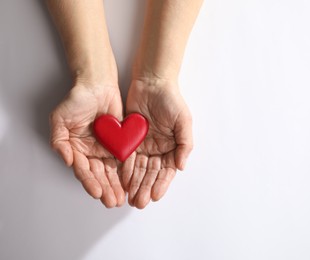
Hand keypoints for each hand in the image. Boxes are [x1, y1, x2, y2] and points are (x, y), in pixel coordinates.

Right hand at [50, 83, 124, 207]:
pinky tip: (130, 183)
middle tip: (112, 202)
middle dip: (105, 189)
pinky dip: (126, 172)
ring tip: (121, 198)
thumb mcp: (60, 119)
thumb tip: (67, 161)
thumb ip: (59, 141)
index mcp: (77, 149)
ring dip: (115, 186)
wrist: (97, 85)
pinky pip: (124, 160)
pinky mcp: (121, 143)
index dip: (90, 182)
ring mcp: (106, 148)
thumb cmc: (77, 99)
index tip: (97, 193)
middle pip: (98, 175)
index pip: (83, 170)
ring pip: (111, 171)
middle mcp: (91, 152)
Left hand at [122, 79, 192, 208]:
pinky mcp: (129, 139)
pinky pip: (126, 157)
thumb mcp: (184, 120)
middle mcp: (158, 148)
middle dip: (145, 188)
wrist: (152, 82)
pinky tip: (122, 182)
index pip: (166, 170)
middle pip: (151, 173)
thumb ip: (185, 144)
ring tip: (130, 198)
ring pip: (138, 169)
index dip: (161, 184)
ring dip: (135, 184)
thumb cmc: (171, 100)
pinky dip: (125, 170)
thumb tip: (181, 166)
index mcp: (172, 146)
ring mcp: (143, 145)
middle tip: (139, 203)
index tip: (155, 196)